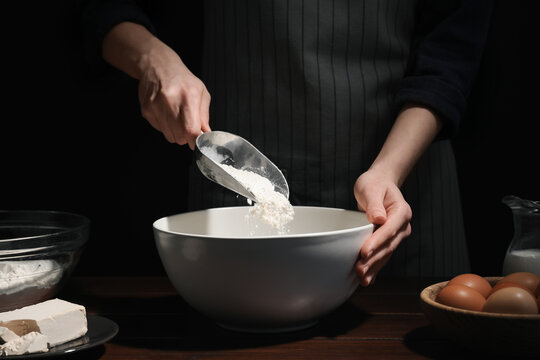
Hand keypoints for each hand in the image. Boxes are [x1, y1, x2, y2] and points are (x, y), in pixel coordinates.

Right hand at [138, 49, 210, 148]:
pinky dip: (166, 127)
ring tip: (177, 117)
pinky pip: (160, 130)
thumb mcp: (201, 92)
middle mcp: (170, 101)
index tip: (198, 142)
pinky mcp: (146, 110)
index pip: (191, 129)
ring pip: (169, 136)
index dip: (195, 140)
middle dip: (186, 137)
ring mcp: (156, 106)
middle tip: (188, 127)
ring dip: (176, 133)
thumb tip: (206, 134)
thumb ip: (204, 115)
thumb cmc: (182, 79)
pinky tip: (167, 114)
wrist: (158, 66)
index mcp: (188, 96)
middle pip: (180, 136)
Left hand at [354, 170, 411, 285]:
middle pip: (388, 246)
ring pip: (385, 254)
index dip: (377, 242)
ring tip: (361, 279)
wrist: (379, 185)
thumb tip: (378, 218)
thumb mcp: (371, 188)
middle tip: (359, 270)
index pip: (389, 230)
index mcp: (401, 212)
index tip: (364, 251)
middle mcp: (402, 226)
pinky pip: (382, 256)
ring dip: (374, 268)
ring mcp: (397, 236)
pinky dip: (374, 268)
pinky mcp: (388, 242)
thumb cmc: (374, 184)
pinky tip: (367, 280)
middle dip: (374, 260)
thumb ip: (374, 204)